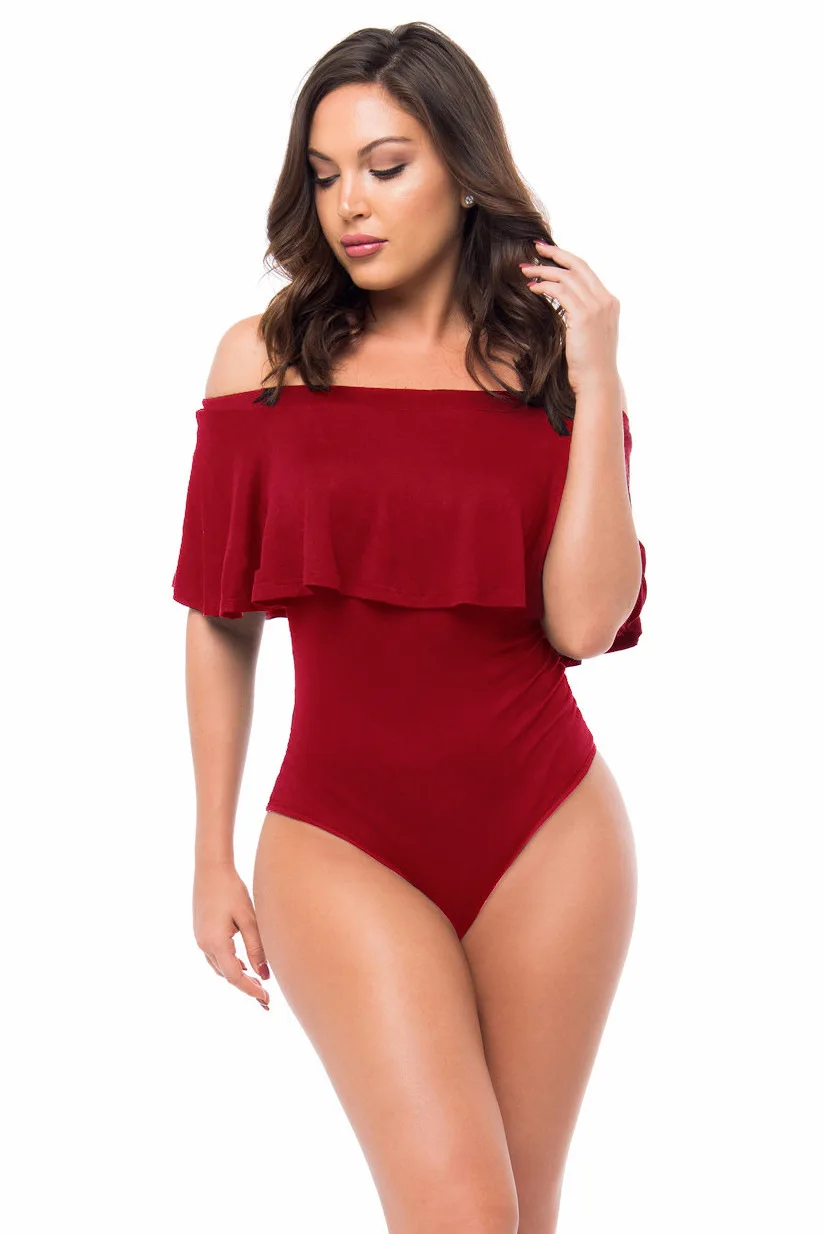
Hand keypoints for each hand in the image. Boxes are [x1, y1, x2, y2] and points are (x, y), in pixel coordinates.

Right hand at [193, 862, 270, 1009]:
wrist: (210, 868)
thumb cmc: (232, 890)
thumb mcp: (249, 919)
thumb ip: (256, 948)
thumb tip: (265, 975)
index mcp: (215, 943)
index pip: (234, 977)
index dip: (251, 990)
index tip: (266, 999)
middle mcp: (204, 945)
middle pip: (226, 975)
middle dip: (246, 987)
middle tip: (266, 999)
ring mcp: (200, 940)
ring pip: (220, 968)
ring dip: (237, 976)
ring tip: (258, 983)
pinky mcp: (201, 933)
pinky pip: (215, 957)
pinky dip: (229, 965)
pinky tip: (243, 965)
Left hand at [519, 240, 619, 394]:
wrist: (597, 381)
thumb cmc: (590, 364)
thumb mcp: (590, 334)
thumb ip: (582, 316)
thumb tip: (565, 308)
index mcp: (610, 302)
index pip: (587, 272)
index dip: (568, 260)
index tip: (550, 253)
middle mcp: (606, 300)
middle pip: (578, 266)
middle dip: (556, 254)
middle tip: (535, 248)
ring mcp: (596, 307)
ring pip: (566, 277)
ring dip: (543, 270)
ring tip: (525, 270)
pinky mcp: (583, 316)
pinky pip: (560, 292)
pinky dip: (544, 286)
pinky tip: (532, 288)